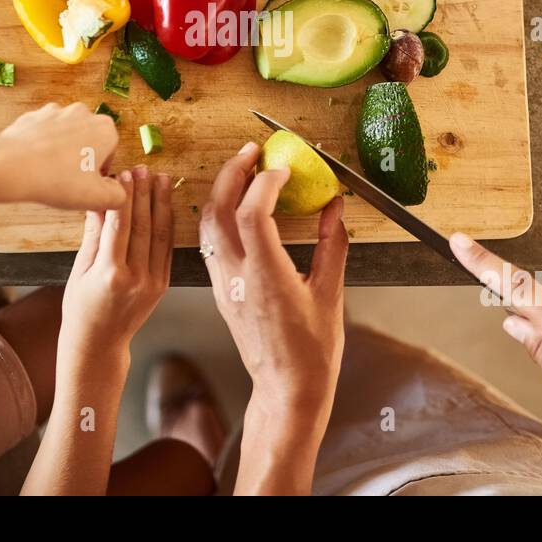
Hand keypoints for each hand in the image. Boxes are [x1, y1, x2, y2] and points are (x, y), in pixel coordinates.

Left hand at [0, 102, 125, 210]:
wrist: (11, 167)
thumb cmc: (58, 181)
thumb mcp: (98, 199)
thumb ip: (118, 195)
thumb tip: (117, 191)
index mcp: (105, 129)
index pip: (111, 150)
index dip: (100, 170)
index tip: (88, 183)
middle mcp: (83, 113)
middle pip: (89, 139)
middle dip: (82, 157)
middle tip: (70, 180)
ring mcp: (56, 112)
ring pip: (66, 134)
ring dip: (62, 150)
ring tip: (50, 174)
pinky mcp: (33, 115)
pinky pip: (43, 132)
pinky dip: (41, 146)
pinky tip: (35, 164)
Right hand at [59, 166, 173, 359]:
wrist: (98, 344)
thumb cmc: (80, 309)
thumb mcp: (78, 271)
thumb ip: (93, 235)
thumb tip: (98, 200)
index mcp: (110, 274)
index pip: (120, 225)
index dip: (123, 197)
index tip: (123, 175)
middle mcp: (135, 278)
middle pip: (143, 225)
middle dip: (143, 193)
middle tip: (143, 169)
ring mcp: (152, 282)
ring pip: (160, 234)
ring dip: (160, 203)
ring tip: (161, 178)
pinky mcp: (163, 285)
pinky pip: (167, 248)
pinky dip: (168, 223)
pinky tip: (166, 204)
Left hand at [200, 143, 348, 433]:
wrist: (286, 390)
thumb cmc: (312, 351)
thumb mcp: (331, 294)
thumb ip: (333, 245)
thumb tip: (335, 207)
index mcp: (266, 277)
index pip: (250, 213)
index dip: (264, 184)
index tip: (283, 170)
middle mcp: (238, 277)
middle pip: (217, 211)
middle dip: (231, 173)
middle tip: (251, 151)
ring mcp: (224, 284)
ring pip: (206, 226)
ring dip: (219, 191)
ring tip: (242, 170)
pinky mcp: (221, 291)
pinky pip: (209, 243)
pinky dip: (217, 215)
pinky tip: (235, 205)